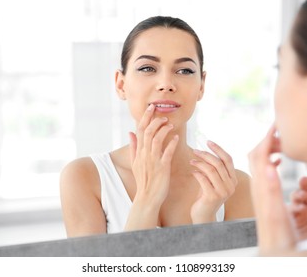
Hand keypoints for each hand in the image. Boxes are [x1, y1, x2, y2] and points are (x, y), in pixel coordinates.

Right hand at [125, 104, 178, 230]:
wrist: (147, 198)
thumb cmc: (143, 180)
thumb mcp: (135, 163)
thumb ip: (133, 147)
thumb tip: (130, 132)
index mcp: (139, 152)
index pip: (140, 130)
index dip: (145, 117)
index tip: (151, 107)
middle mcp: (144, 154)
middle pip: (148, 131)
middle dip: (156, 120)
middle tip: (164, 116)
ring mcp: (153, 161)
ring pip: (156, 139)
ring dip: (164, 129)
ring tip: (171, 125)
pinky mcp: (162, 168)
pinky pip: (167, 152)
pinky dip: (172, 144)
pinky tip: (176, 138)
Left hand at [189, 141, 237, 223]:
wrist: (203, 215)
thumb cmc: (206, 196)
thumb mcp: (213, 181)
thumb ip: (214, 169)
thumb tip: (207, 152)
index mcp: (233, 180)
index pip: (228, 160)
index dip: (218, 149)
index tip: (208, 142)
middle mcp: (231, 186)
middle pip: (218, 163)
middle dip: (205, 154)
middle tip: (194, 150)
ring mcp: (222, 192)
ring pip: (211, 170)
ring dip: (199, 163)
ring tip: (191, 160)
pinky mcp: (212, 196)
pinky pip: (203, 179)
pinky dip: (197, 173)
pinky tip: (192, 172)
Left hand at [248, 125, 296, 254]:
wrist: (272, 248)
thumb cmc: (276, 232)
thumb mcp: (275, 210)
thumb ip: (272, 189)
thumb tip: (268, 165)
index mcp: (261, 185)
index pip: (260, 155)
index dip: (267, 138)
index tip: (274, 124)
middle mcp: (259, 185)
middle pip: (257, 155)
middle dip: (267, 140)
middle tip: (280, 131)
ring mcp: (260, 189)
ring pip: (258, 162)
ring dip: (267, 149)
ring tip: (279, 142)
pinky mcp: (263, 194)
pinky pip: (263, 171)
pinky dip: (269, 161)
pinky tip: (276, 161)